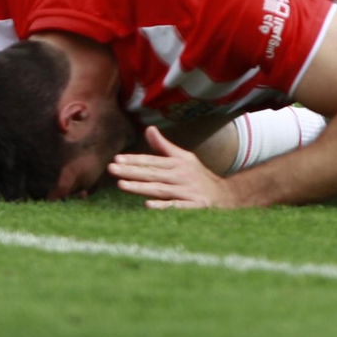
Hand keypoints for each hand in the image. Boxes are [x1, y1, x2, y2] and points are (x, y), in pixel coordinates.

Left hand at [109, 126, 242, 208]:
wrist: (224, 196)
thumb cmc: (198, 176)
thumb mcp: (184, 158)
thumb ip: (164, 146)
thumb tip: (149, 129)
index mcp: (177, 163)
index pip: (151, 161)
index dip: (134, 160)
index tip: (116, 160)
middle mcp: (180, 176)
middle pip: (152, 174)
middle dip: (131, 172)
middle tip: (111, 169)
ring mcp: (186, 192)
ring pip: (160, 189)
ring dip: (141, 187)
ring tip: (122, 185)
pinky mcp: (193, 207)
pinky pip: (175, 206)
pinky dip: (163, 206)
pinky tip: (147, 205)